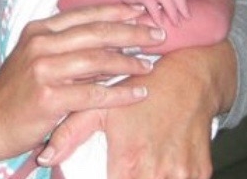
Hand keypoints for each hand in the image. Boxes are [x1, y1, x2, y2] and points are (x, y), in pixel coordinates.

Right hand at [0, 4, 165, 170]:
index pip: (85, 14)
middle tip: (157, 34)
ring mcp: (43, 69)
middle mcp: (41, 43)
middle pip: (96, 32)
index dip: (116, 11)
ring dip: (129, 61)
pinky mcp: (49, 97)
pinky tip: (139, 92)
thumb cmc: (14, 91)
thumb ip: (65, 45)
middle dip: (131, 32)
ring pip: (98, 59)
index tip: (141, 11)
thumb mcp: (35, 57)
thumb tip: (107, 40)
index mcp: (38, 29)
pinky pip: (95, 93)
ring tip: (151, 63)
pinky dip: (121, 92)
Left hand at [39, 41, 236, 178]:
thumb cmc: (146, 89)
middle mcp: (156, 172)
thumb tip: (46, 156)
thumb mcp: (105, 106)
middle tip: (124, 166)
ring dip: (151, 178)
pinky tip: (165, 162)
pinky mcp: (201, 172)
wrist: (192, 77)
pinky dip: (175, 176)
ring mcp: (182, 174)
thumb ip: (71, 132)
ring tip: (145, 162)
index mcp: (129, 161)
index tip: (107, 174)